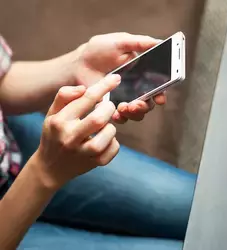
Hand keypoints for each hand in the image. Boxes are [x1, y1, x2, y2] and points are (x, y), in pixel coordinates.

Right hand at [33, 74, 120, 189]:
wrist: (50, 168)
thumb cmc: (53, 136)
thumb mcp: (51, 114)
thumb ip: (64, 97)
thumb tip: (84, 88)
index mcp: (60, 121)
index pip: (86, 99)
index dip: (104, 86)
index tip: (116, 78)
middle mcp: (70, 137)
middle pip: (99, 119)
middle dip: (109, 108)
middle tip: (108, 107)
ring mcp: (82, 153)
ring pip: (108, 134)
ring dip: (111, 127)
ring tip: (104, 127)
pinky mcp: (94, 164)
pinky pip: (114, 149)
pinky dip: (114, 142)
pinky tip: (105, 141)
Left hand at [72, 32, 166, 122]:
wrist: (79, 63)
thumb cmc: (99, 50)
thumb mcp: (120, 42)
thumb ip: (139, 43)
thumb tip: (159, 42)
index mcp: (142, 74)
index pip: (157, 87)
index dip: (161, 94)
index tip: (160, 98)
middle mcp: (135, 89)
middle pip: (149, 103)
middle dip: (145, 106)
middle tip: (137, 104)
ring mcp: (123, 99)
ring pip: (137, 113)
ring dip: (134, 113)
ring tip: (125, 107)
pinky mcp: (111, 107)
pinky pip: (120, 117)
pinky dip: (120, 117)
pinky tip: (115, 113)